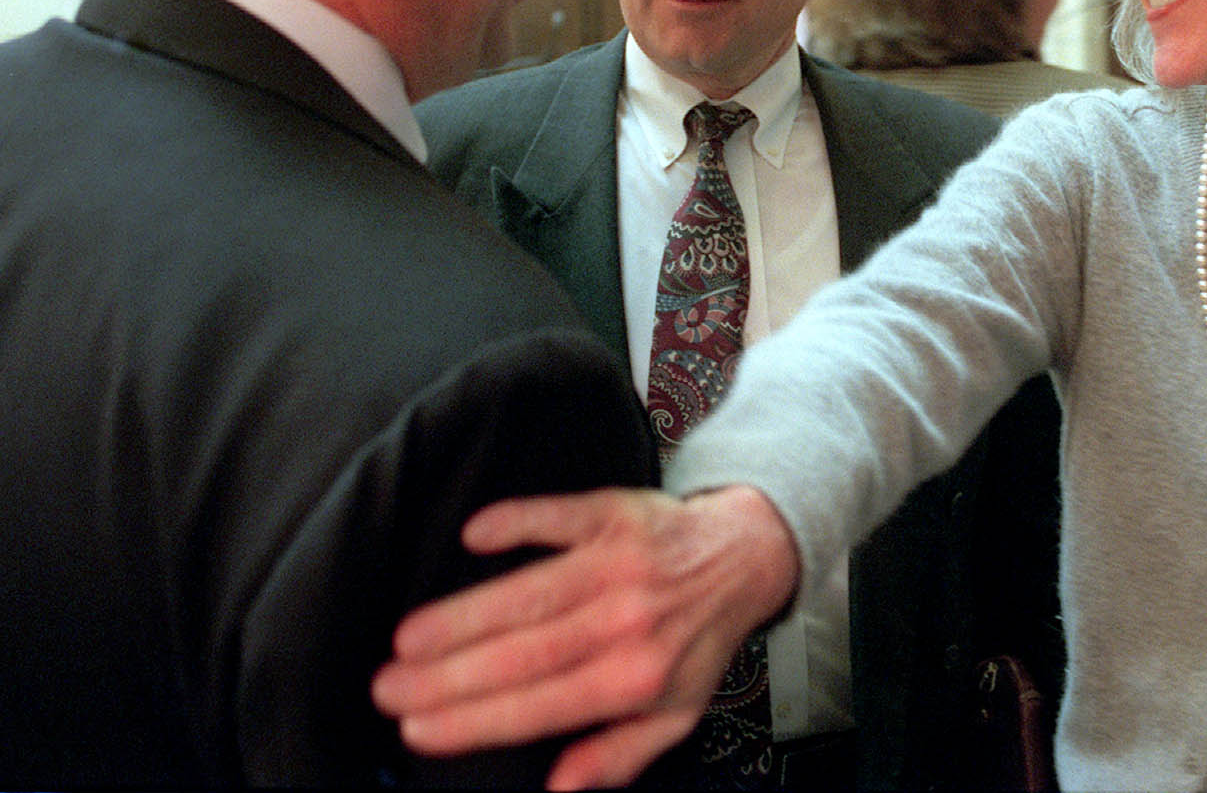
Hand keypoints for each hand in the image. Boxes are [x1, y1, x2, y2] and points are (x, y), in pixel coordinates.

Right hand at [370, 485, 799, 790]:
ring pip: (526, 595)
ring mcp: (618, 564)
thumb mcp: (672, 713)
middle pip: (520, 655)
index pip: (538, 707)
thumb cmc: (696, 639)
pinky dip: (516, 522)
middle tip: (388, 688)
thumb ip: (614, 755)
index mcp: (634, 678)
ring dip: (462, 616)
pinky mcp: (614, 513)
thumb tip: (557, 789)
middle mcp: (624, 622)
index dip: (473, 721)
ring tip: (408, 638)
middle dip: (446, 677)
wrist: (745, 557)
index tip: (418, 730)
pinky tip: (472, 535)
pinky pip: (559, 515)